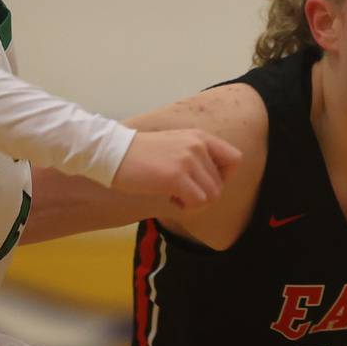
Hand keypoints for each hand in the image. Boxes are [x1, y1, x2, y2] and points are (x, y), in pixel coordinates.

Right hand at [112, 129, 242, 209]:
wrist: (111, 153)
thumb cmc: (140, 155)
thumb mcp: (175, 146)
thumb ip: (197, 158)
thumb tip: (216, 186)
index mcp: (200, 137)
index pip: (235, 159)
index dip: (224, 177)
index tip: (203, 183)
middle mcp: (198, 145)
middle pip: (221, 185)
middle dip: (203, 196)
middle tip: (181, 195)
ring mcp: (188, 160)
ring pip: (212, 196)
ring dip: (195, 204)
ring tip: (175, 197)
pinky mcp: (176, 176)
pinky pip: (198, 202)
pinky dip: (186, 208)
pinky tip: (170, 200)